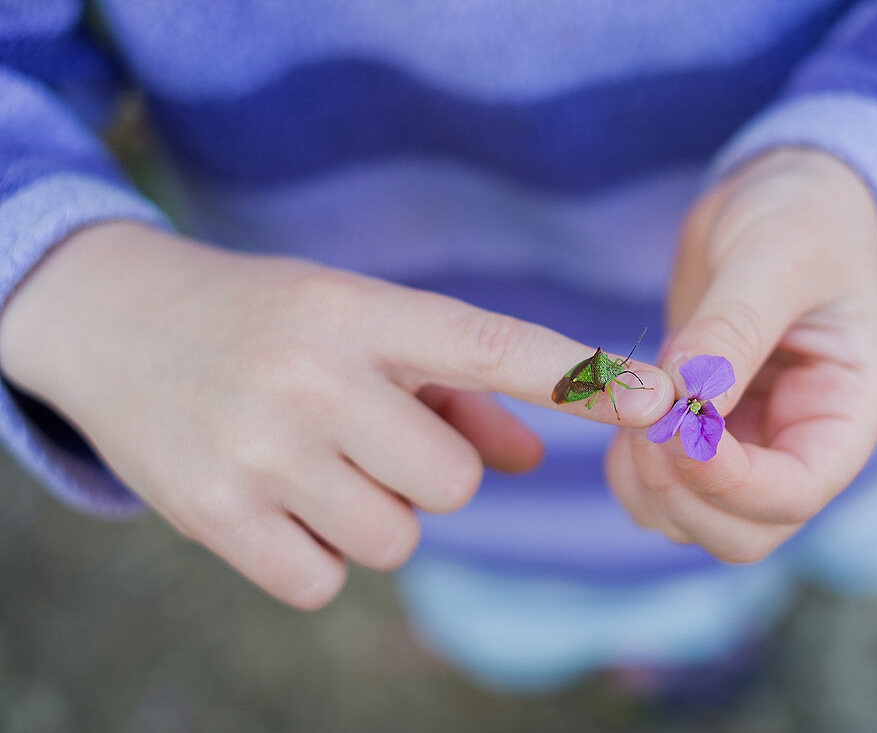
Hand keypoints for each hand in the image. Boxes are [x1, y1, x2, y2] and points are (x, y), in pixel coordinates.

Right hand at [0, 222, 673, 607]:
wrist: (116, 323)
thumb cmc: (270, 321)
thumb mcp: (359, 322)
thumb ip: (457, 389)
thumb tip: (537, 463)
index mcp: (360, 312)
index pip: (492, 346)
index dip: (581, 378)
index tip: (658, 399)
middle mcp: (313, 377)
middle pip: (457, 482)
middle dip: (434, 474)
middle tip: (374, 438)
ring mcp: (260, 450)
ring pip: (398, 538)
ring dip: (377, 514)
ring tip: (318, 464)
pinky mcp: (213, 516)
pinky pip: (326, 580)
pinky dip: (317, 555)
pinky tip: (277, 502)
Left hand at [606, 149, 876, 561]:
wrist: (783, 198)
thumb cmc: (804, 217)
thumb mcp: (776, 257)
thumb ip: (732, 331)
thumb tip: (683, 403)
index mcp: (849, 411)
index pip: (795, 493)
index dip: (727, 479)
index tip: (674, 423)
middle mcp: (805, 444)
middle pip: (744, 532)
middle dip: (684, 492)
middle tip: (643, 425)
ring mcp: (755, 446)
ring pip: (697, 522)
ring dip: (652, 487)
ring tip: (632, 413)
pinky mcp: (709, 436)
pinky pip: (665, 490)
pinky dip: (634, 474)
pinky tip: (624, 418)